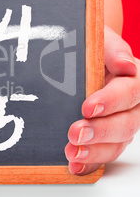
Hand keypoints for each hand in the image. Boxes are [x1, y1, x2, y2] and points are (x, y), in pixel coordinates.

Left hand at [65, 26, 139, 174]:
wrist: (78, 55)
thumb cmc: (90, 46)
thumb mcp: (99, 39)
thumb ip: (112, 49)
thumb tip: (127, 65)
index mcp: (134, 78)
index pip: (131, 91)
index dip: (112, 101)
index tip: (87, 107)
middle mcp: (132, 104)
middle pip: (127, 123)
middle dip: (101, 131)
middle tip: (76, 133)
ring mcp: (120, 122)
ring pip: (117, 143)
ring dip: (94, 152)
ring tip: (72, 153)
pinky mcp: (106, 136)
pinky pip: (103, 153)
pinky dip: (90, 163)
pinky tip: (75, 166)